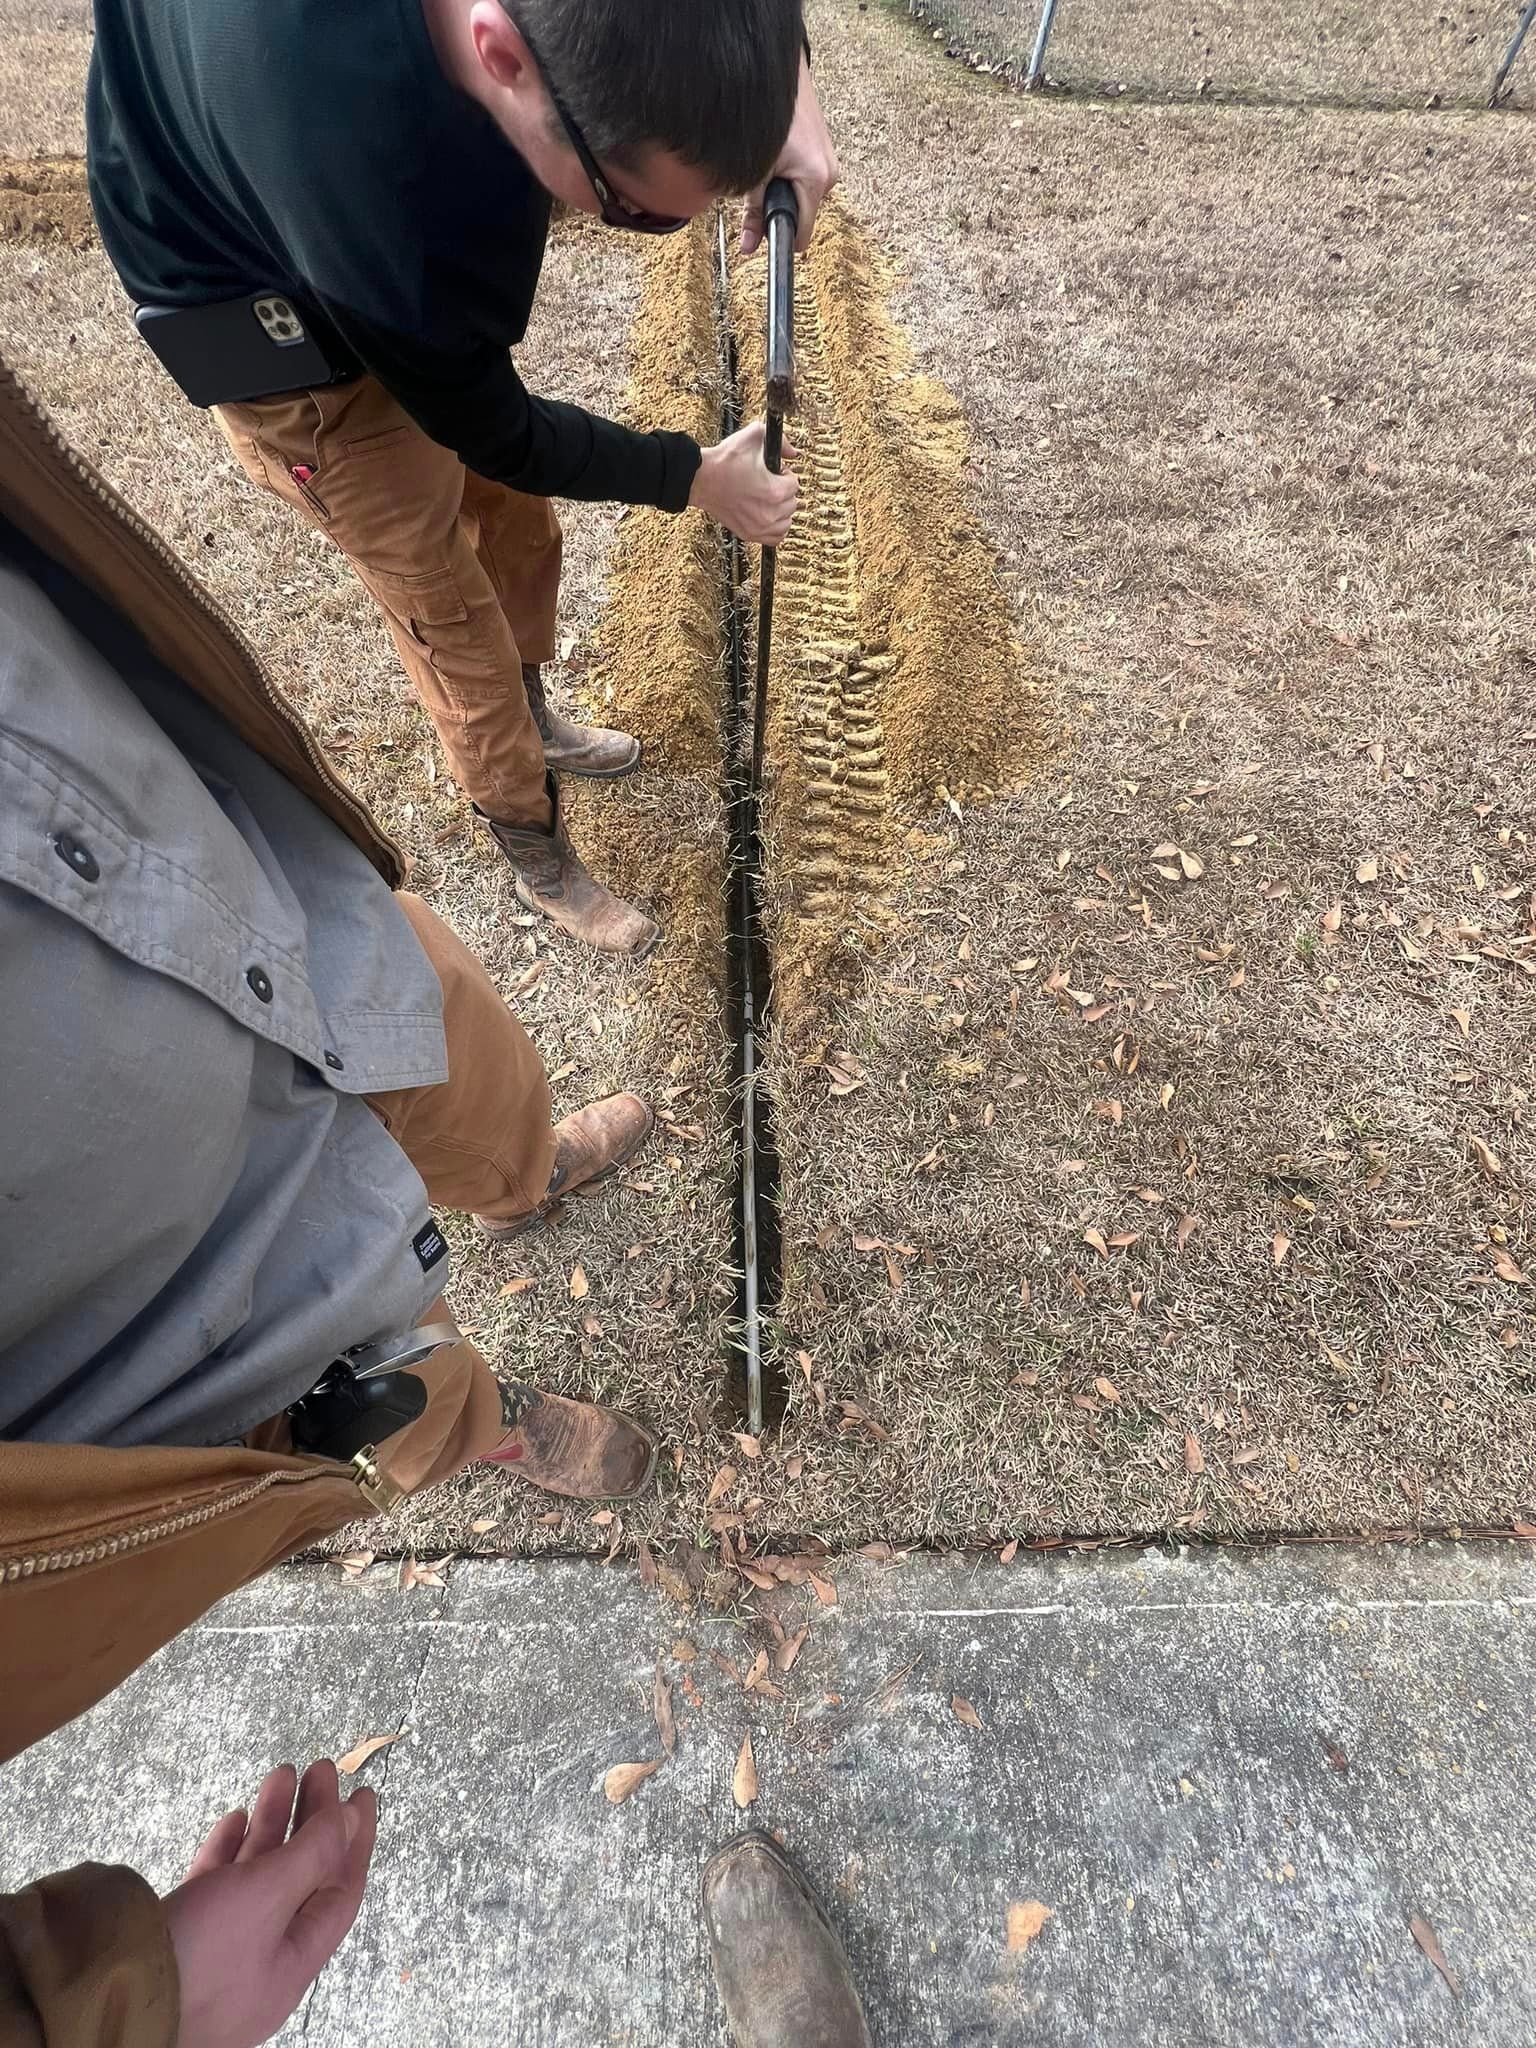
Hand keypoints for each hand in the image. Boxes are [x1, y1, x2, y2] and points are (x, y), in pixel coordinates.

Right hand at [164, 1761, 377, 2047]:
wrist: (105, 2003)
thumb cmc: (198, 1957)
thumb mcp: (267, 1896)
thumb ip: (313, 1855)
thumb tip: (350, 1819)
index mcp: (294, 1961)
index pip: (341, 1889)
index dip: (354, 1838)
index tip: (361, 1792)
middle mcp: (262, 1960)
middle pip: (300, 1878)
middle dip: (312, 1821)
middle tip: (319, 1769)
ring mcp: (219, 1954)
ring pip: (257, 1878)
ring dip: (272, 1825)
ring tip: (280, 1774)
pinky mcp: (180, 1943)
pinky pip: (216, 1890)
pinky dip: (229, 1852)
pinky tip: (233, 1820)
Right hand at [690, 422, 799, 545]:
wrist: (701, 479)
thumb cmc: (724, 461)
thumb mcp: (754, 437)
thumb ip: (781, 441)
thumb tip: (792, 453)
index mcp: (775, 492)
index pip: (795, 484)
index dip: (785, 474)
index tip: (774, 472)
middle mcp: (770, 513)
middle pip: (792, 503)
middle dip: (783, 491)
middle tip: (768, 483)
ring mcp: (759, 527)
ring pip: (787, 521)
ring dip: (782, 510)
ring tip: (768, 499)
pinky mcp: (749, 534)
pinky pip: (775, 538)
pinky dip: (775, 528)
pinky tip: (768, 516)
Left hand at [741, 55, 840, 254]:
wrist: (780, 76)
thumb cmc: (768, 119)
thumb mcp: (754, 173)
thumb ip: (753, 213)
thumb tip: (750, 248)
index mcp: (816, 180)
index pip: (803, 234)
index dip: (780, 238)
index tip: (764, 236)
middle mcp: (829, 174)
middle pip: (802, 215)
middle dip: (778, 208)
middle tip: (758, 186)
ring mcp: (829, 162)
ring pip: (802, 196)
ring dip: (783, 190)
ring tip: (768, 165)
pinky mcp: (824, 153)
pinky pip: (805, 179)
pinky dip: (789, 175)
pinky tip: (778, 156)